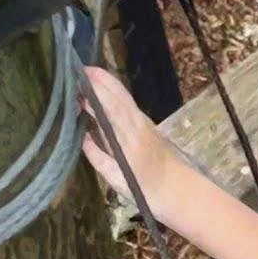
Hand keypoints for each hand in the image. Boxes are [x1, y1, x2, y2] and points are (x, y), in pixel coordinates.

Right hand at [79, 65, 176, 215]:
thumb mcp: (117, 179)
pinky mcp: (147, 124)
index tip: (80, 80)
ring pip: (125, 97)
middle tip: (80, 68)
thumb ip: (98, 158)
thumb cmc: (146, 189)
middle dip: (101, 80)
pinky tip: (104, 89)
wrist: (178, 189)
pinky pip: (128, 103)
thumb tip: (83, 138)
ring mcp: (144, 123)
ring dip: (108, 83)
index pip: (111, 108)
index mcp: (129, 139)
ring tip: (88, 73)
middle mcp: (138, 125)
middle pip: (119, 96)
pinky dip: (115, 92)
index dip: (97, 93)